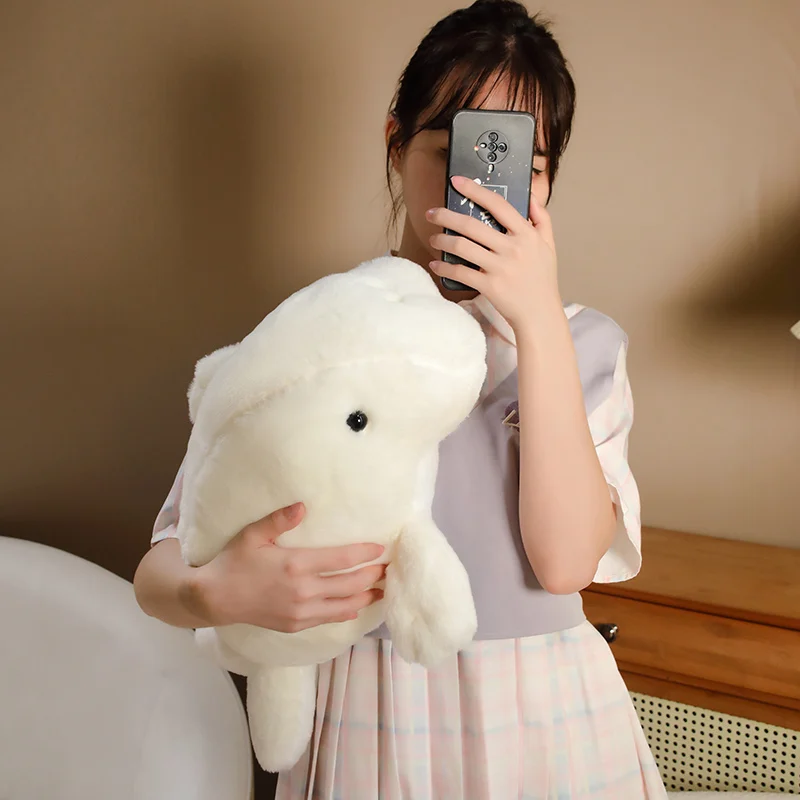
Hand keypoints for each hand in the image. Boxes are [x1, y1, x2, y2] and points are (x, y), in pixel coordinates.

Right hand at [185, 503, 385, 632]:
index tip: (380, 549)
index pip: (340, 559)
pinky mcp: (295, 625)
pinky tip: (356, 607)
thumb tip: (303, 505)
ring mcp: (300, 611)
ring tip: (382, 590)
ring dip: (365, 597)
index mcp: (295, 564)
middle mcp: (303, 590)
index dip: (364, 554)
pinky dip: (346, 612)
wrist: (215, 598)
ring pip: (343, 606)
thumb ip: (279, 520)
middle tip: (388, 569)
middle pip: (349, 584)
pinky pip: (328, 619)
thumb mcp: (252, 535)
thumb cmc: (234, 562)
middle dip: (371, 576)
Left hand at [427, 176, 560, 329]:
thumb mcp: (548, 246)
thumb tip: (531, 196)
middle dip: (446, 216)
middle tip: (432, 213)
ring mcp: (500, 267)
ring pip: (462, 246)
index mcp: (527, 234)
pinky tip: (436, 264)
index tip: (457, 182)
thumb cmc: (542, 280)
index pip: (499, 205)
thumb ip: (541, 219)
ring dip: (442, 240)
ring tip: (434, 239)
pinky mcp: (490, 286)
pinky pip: (460, 272)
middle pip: (472, 224)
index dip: (476, 190)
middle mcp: (513, 248)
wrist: (540, 314)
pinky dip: (444, 268)